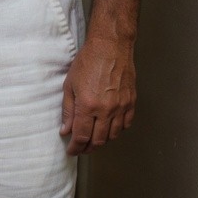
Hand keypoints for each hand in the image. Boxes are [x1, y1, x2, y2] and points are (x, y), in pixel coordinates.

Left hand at [60, 35, 136, 155]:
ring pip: (113, 135)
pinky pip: (126, 124)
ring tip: (94, 139)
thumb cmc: (87, 62)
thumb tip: (66, 130)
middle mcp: (106, 110)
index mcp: (87, 106)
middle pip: (98, 140)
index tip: (71, 151)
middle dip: (88, 148)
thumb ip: (68, 110)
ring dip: (102, 140)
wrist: (110, 47)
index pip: (81, 136)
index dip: (75, 148)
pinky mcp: (131, 102)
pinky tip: (109, 128)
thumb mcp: (70, 85)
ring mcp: (121, 107)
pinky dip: (117, 130)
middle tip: (81, 148)